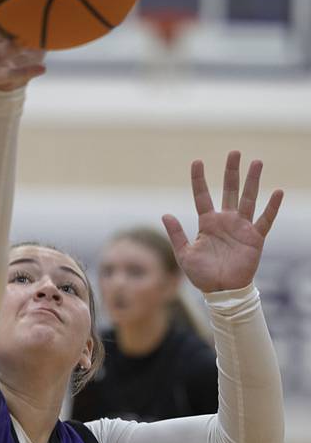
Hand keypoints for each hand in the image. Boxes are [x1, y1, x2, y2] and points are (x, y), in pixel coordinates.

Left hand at [162, 151, 282, 292]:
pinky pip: (264, 220)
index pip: (201, 196)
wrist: (220, 290)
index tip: (197, 161)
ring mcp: (241, 227)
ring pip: (248, 199)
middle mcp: (225, 221)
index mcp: (207, 223)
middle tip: (235, 152)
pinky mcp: (254, 238)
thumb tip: (165, 214)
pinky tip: (277, 192)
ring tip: (257, 162)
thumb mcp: (184, 254)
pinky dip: (271, 207)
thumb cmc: (201, 274)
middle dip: (232, 172)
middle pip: (229, 190)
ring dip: (252, 181)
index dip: (199, 179)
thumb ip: (176, 234)